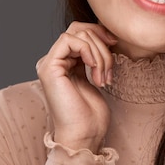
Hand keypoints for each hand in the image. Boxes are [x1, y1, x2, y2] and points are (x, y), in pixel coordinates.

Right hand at [35, 22, 117, 151]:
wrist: (84, 134)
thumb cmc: (91, 114)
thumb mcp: (96, 75)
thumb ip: (94, 56)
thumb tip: (107, 34)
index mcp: (63, 63)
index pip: (79, 33)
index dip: (99, 33)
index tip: (115, 44)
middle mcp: (53, 61)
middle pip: (78, 29)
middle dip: (101, 43)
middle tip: (110, 66)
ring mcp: (49, 64)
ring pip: (77, 34)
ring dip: (99, 53)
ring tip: (104, 76)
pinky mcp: (49, 67)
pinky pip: (69, 41)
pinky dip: (88, 51)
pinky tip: (94, 70)